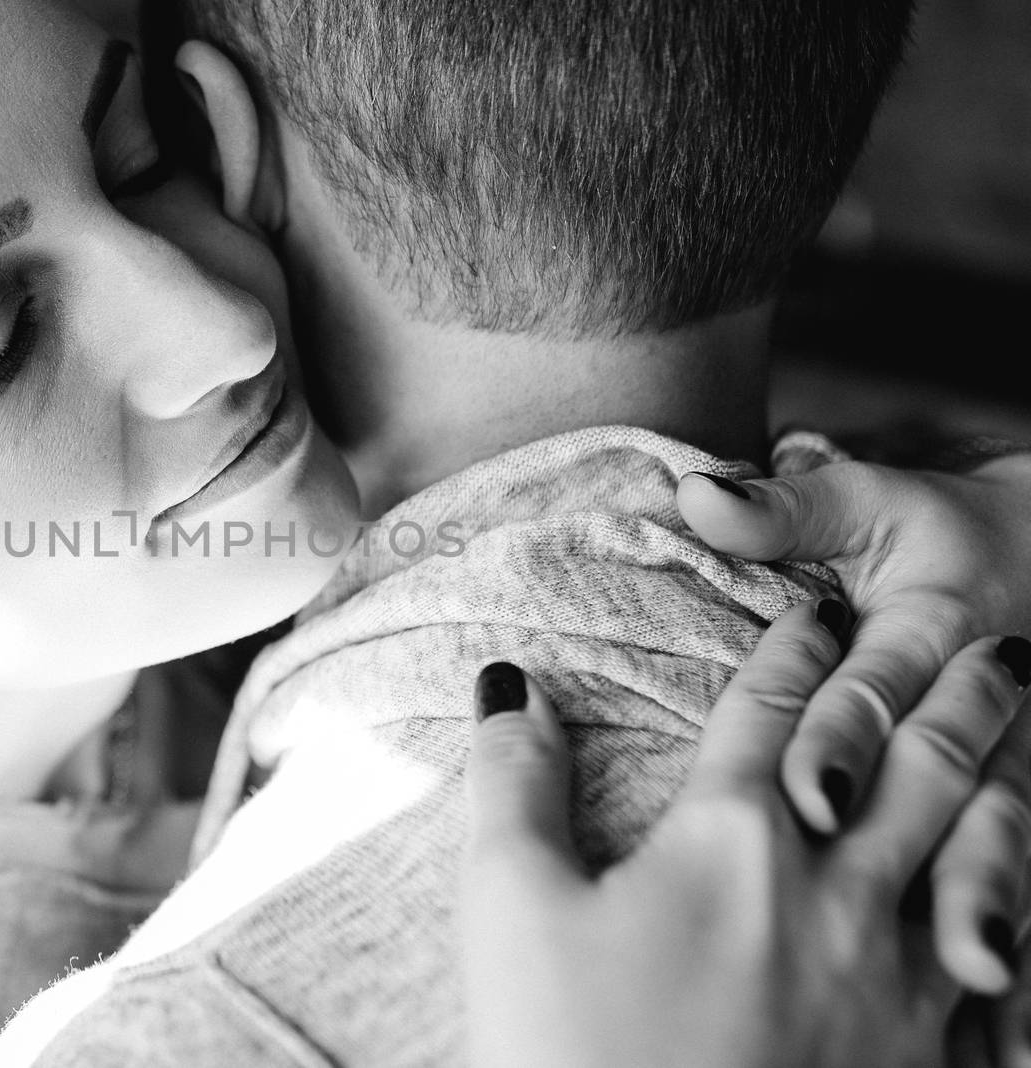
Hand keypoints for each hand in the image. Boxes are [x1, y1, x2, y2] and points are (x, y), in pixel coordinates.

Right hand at [461, 600, 1029, 1067]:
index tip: (824, 606)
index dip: (798, 648)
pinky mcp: (924, 1067)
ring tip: (1017, 738)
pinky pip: (1004, 980)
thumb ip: (514, 785)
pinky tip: (1023, 918)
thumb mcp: (509, 908)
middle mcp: (833, 897)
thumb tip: (511, 686)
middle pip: (909, 766)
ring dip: (1001, 782)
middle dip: (949, 694)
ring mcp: (895, 987)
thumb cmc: (566, 1054)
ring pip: (979, 856)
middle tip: (992, 644)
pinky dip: (1020, 924)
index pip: (771, 714)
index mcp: (729, 844)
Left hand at [679, 454, 1030, 992]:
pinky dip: (1024, 974)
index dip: (842, 742)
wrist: (1030, 557)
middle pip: (969, 797)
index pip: (876, 695)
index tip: (808, 795)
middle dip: (956, 867)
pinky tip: (1008, 1041)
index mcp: (930, 638)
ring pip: (1011, 855)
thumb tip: (694, 491)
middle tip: (943, 940)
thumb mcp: (870, 501)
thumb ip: (787, 507)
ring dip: (1004, 922)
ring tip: (992, 991)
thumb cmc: (932, 530)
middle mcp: (983, 718)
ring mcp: (1011, 777)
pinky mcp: (1016, 822)